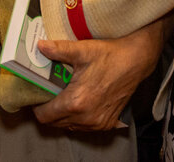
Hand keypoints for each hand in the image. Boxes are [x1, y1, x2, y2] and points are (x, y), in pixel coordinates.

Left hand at [32, 19, 168, 130]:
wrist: (136, 60)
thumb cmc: (111, 55)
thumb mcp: (82, 50)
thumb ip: (58, 50)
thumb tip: (40, 46)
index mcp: (76, 102)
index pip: (44, 116)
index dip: (37, 106)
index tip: (37, 94)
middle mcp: (86, 117)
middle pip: (55, 123)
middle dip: (49, 109)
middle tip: (50, 92)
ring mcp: (97, 122)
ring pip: (69, 126)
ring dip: (63, 114)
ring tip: (65, 94)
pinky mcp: (107, 123)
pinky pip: (83, 126)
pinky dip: (78, 117)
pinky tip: (81, 100)